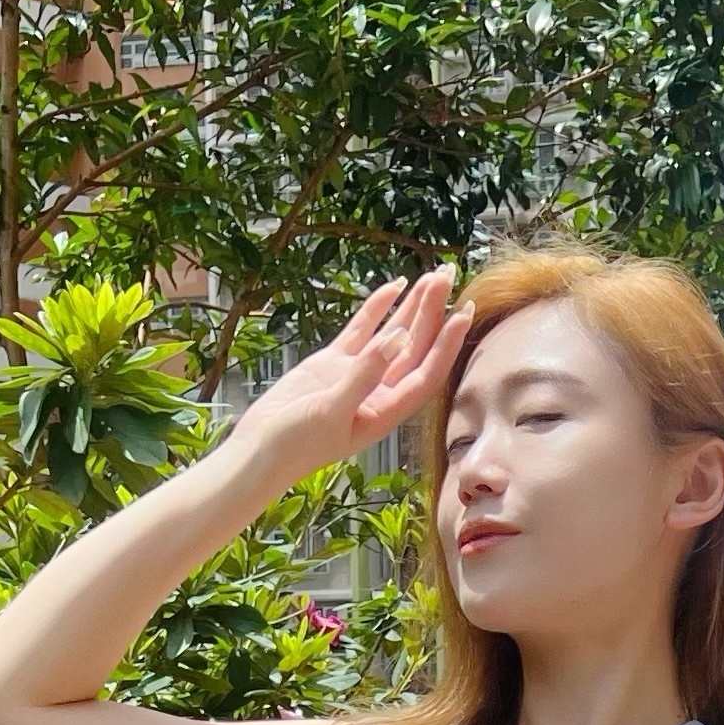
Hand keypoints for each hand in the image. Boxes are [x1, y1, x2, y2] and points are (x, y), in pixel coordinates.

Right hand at [234, 267, 474, 487]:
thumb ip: (366, 374)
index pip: (427, 372)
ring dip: (412, 307)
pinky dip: (377, 310)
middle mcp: (379, 392)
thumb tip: (398, 337)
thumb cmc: (297, 443)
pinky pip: (362, 331)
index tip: (463, 311)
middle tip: (449, 275)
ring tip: (432, 275)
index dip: (447, 343)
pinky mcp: (334, 364)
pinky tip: (393, 287)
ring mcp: (357, 375)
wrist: (260, 449)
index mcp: (386, 411)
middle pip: (415, 347)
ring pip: (392, 334)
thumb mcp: (333, 410)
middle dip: (433, 312)